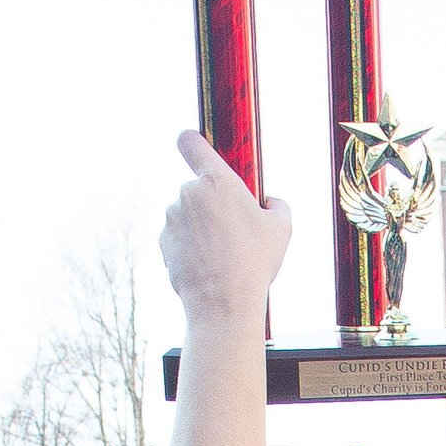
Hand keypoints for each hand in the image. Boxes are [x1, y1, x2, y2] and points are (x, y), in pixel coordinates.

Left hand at [164, 128, 293, 324]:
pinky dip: (190, 248)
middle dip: (212, 205)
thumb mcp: (282, 228)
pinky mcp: (163, 242)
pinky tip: (208, 266)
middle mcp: (188, 193)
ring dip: (201, 228)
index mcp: (217, 181)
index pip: (191, 143)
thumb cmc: (255, 262)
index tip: (194, 146)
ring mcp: (172, 218)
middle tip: (234, 232)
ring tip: (223, 255)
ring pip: (188, 215)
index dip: (191, 141)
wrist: (223, 303)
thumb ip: (277, 204)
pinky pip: (178, 238)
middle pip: (199, 189)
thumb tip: (270, 202)